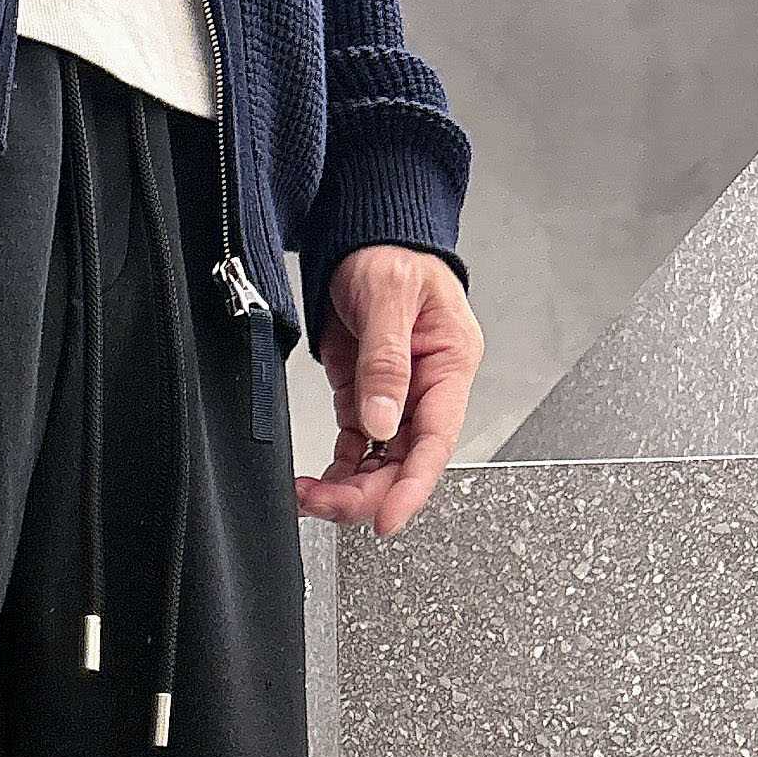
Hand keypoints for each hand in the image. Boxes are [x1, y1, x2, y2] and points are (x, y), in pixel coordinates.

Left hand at [297, 246, 482, 538]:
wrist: (364, 237)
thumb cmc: (391, 253)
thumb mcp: (388, 297)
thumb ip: (385, 362)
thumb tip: (382, 421)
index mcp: (449, 364)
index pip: (436, 440)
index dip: (412, 486)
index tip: (385, 519)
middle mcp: (428, 389)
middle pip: (404, 462)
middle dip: (366, 493)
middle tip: (323, 505)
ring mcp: (397, 397)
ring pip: (379, 463)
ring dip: (347, 488)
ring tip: (308, 497)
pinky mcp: (367, 398)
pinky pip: (357, 448)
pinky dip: (337, 471)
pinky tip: (314, 483)